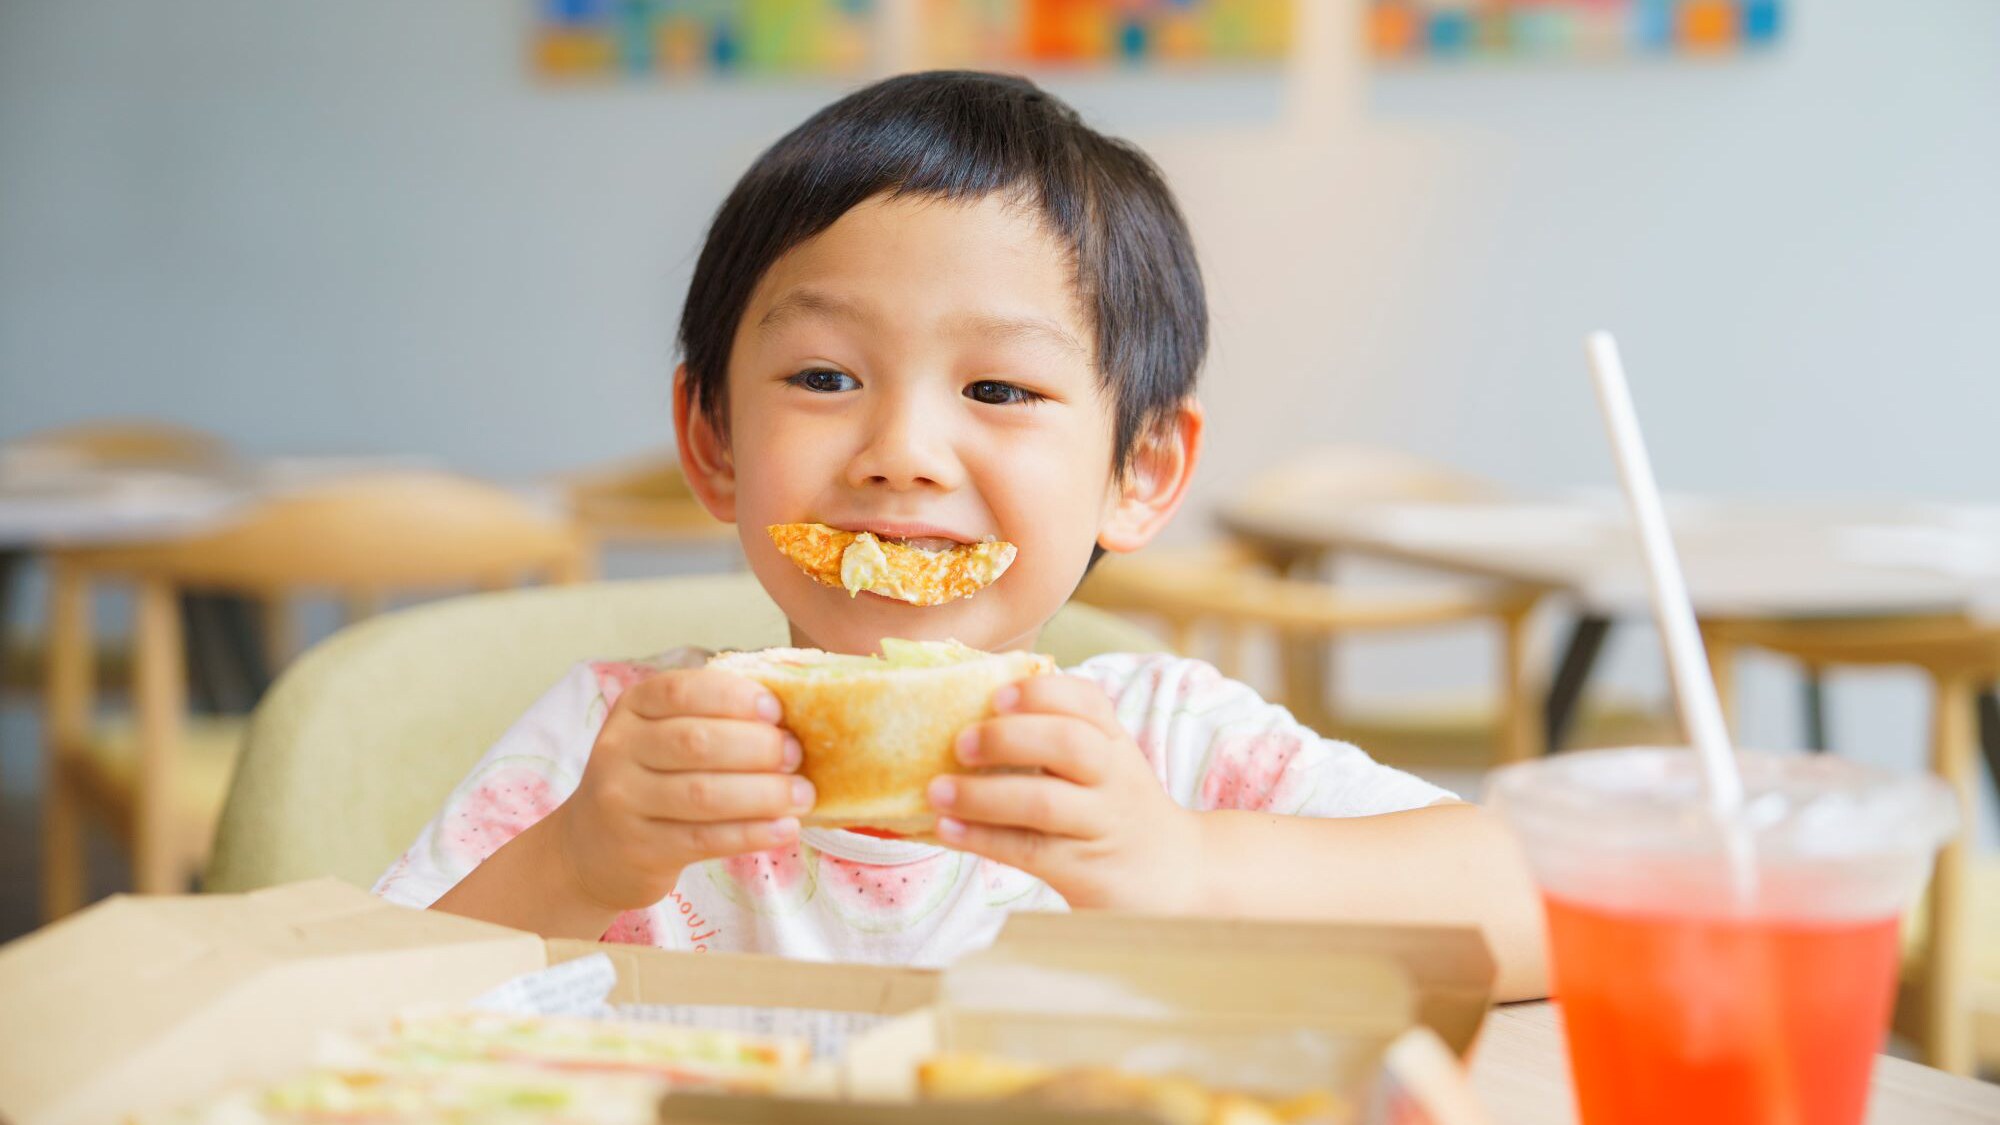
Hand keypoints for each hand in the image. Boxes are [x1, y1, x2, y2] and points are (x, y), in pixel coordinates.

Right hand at [546, 669, 814, 912]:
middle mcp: (619, 750)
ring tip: (803, 796)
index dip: (733, 697)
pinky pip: (705, 838)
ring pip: (704, 794)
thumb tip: (792, 716)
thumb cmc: (650, 781)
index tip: (775, 709)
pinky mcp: (640, 848)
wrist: (590, 849)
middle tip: (796, 756)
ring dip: (764, 794)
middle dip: (758, 747)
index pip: (681, 691)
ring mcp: (624, 801)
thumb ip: (710, 720)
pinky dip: (752, 833)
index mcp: (633, 708)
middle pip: (697, 742)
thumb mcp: (661, 737)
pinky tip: (785, 829)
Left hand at [927, 674, 1201, 911]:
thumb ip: (1057, 736)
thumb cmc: (1115, 809)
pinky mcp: (1084, 871)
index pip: (1087, 701)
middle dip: (1007, 738)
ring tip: (937, 791)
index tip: (996, 695)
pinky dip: (982, 838)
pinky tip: (948, 829)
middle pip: (1068, 744)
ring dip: (982, 795)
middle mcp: (1114, 778)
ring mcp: (1101, 826)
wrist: (1174, 877)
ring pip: (1044, 803)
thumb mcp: (1104, 764)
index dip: (1040, 692)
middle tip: (959, 743)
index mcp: (1114, 742)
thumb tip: (965, 712)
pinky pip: (1028, 851)